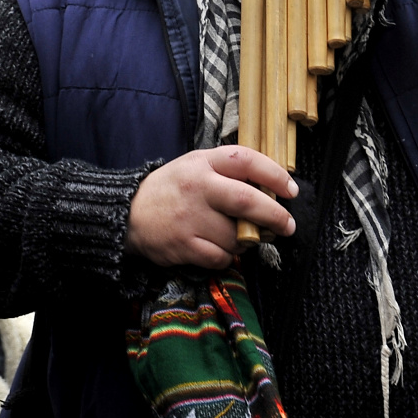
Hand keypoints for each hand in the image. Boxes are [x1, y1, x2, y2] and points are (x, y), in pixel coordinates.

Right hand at [125, 147, 297, 268]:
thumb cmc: (169, 190)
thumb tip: (271, 190)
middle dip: (276, 216)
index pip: (246, 160)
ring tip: (239, 237)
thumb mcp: (194, 167)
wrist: (126, 213)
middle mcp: (197, 187)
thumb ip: (227, 172)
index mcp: (202, 163)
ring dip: (246, 241)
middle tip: (287, 225)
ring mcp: (190, 217)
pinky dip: (226, 257)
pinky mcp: (183, 244)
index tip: (291, 190)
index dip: (274, 174)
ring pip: (237, 236)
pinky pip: (221, 257)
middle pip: (248, 201)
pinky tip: (217, 248)